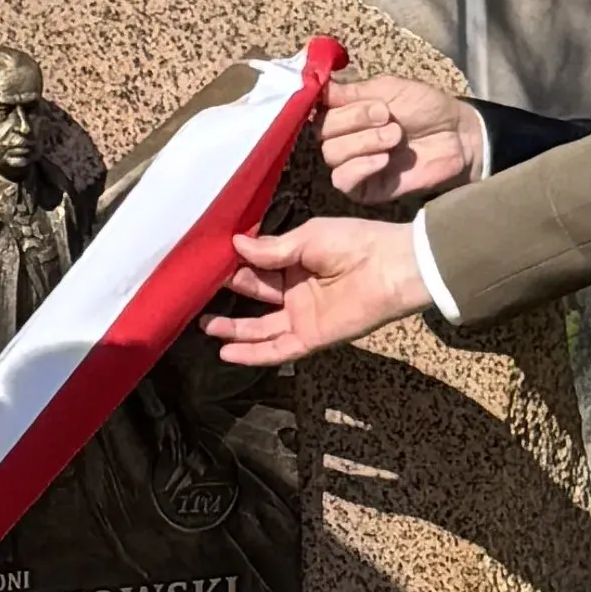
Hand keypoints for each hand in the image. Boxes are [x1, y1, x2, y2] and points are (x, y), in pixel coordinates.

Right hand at [206, 216, 439, 369]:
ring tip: (204, 325)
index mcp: (296, 261)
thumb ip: (272, 249)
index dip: (234, 264)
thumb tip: (236, 247)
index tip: (206, 261)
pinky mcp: (311, 337)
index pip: (258, 265)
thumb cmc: (356, 243)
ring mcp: (302, 315)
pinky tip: (226, 351)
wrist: (392, 267)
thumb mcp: (309, 238)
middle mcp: (296, 290)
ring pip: (260, 327)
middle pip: (255, 294)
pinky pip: (277, 349)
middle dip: (228, 292)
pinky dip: (253, 353)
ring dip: (233, 328)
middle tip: (198, 289)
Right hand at [320, 70, 490, 205]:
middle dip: (355, 120)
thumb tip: (318, 86)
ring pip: (331, 155)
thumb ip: (352, 90)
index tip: (364, 100)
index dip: (335, 104)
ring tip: (395, 136)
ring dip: (363, 142)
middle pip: (322, 132)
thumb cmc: (426, 107)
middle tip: (388, 116)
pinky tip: (383, 159)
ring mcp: (353, 164)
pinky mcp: (365, 188)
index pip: (317, 108)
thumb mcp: (389, 88)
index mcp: (346, 111)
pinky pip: (343, 180)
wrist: (457, 135)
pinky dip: (359, 167)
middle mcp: (344, 137)